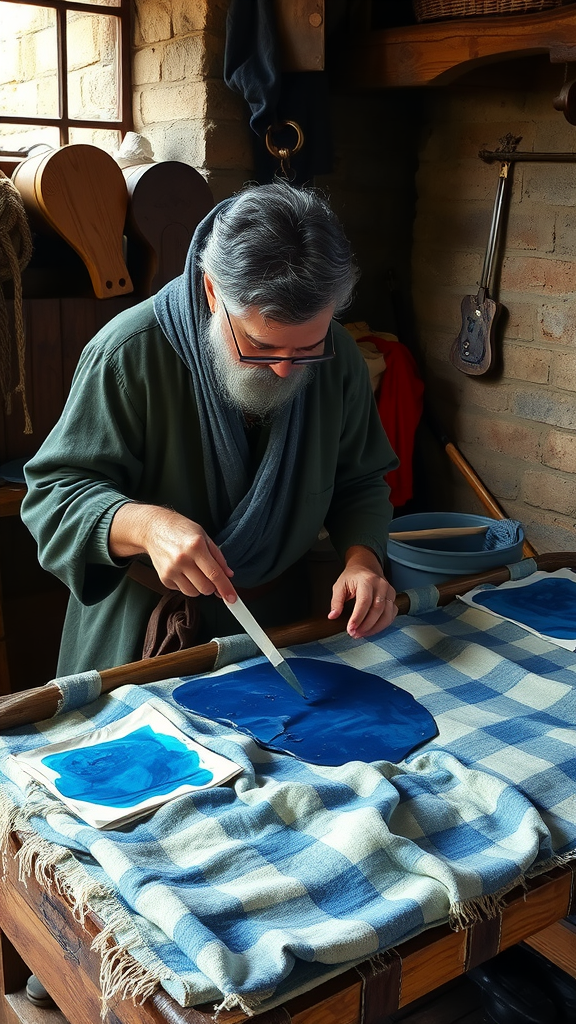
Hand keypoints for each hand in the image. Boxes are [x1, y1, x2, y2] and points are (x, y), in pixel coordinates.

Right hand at [109, 504, 236, 601]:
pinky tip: (183, 571)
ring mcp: (171, 570)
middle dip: (212, 586)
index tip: (232, 599)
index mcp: (196, 546)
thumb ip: (218, 557)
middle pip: (205, 588)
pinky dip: (186, 585)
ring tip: (195, 571)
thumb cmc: (180, 530)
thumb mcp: (204, 536)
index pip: (214, 574)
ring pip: (193, 593)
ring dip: (199, 587)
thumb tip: (228, 575)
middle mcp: (182, 559)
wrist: (153, 529)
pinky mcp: (163, 577)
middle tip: (209, 575)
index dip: (225, 588)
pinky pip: (181, 590)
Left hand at [328, 545, 396, 638]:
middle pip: (377, 609)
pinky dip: (383, 625)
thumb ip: (336, 601)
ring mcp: (389, 591)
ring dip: (375, 628)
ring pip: (387, 614)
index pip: (364, 602)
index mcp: (366, 580)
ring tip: (362, 634)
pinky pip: (392, 615)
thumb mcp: (340, 585)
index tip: (350, 629)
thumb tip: (333, 616)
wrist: (366, 566)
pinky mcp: (393, 598)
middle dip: (366, 625)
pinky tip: (372, 629)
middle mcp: (381, 585)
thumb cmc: (352, 576)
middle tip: (355, 634)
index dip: (358, 618)